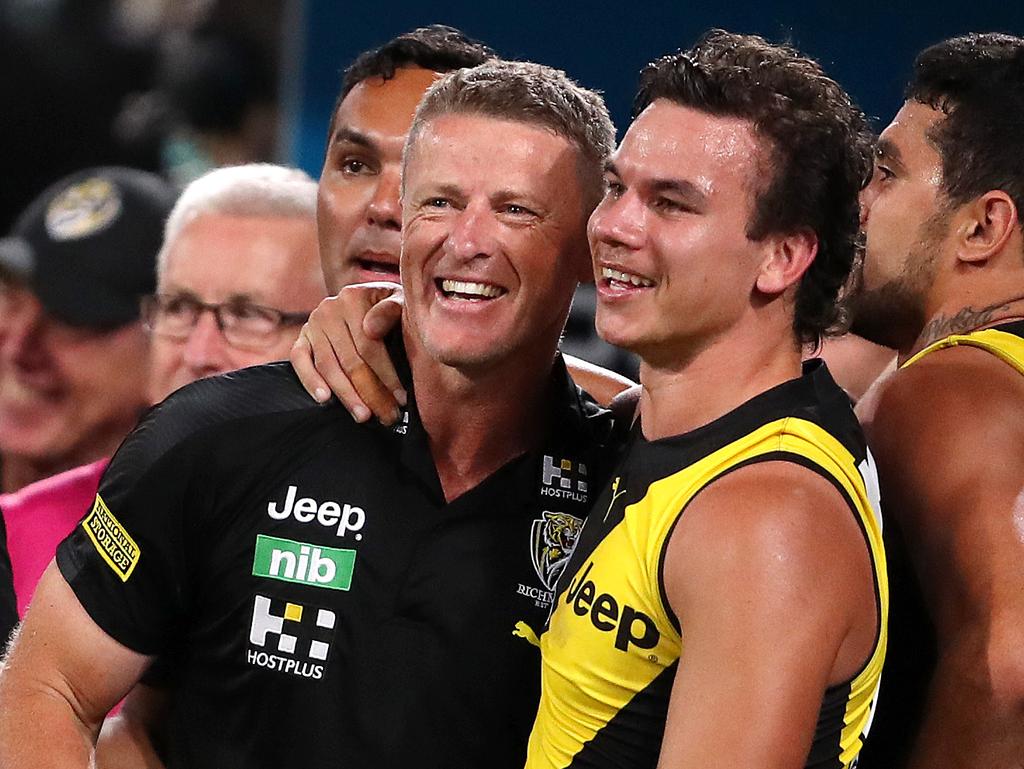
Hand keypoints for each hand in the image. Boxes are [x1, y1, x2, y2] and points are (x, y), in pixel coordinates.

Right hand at [289, 281, 405, 423]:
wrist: (372, 298)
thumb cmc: (391, 308)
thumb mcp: (400, 301)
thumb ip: (391, 310)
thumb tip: (371, 329)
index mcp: (354, 298)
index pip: (369, 345)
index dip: (386, 375)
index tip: (401, 399)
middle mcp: (330, 309)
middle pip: (350, 360)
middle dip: (370, 393)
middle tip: (387, 416)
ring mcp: (313, 324)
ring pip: (328, 366)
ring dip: (346, 395)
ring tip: (363, 415)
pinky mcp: (301, 337)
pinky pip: (299, 361)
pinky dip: (310, 381)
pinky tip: (325, 399)